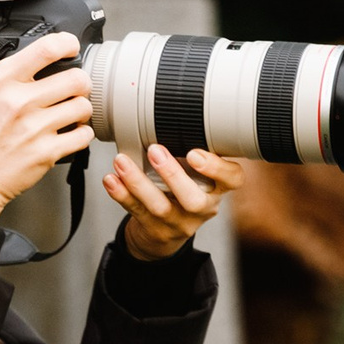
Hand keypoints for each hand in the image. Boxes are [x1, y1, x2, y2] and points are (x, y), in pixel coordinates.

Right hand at [0, 33, 94, 224]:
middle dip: (79, 83)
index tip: (70, 49)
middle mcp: (18, 101)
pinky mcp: (46, 153)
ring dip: (80, 110)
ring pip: (83, 106)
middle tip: (71, 90)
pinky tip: (68, 134)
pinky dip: (81, 135)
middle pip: (77, 78)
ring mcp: (34, 128)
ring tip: (68, 114)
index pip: (48, 48)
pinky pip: (83, 136)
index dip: (68, 44)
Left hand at [107, 145, 240, 259]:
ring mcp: (179, 222)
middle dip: (173, 175)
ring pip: (160, 207)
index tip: (194, 153)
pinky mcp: (155, 230)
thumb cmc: (184, 190)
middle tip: (155, 150)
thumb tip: (172, 112)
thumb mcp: (199, 174)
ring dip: (138, 182)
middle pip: (193, 200)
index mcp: (218, 189)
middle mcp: (202, 208)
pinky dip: (121, 194)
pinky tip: (111, 180)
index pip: (232, 179)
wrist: (166, 232)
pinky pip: (137, 212)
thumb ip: (194, 151)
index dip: (216, 168)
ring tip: (121, 161)